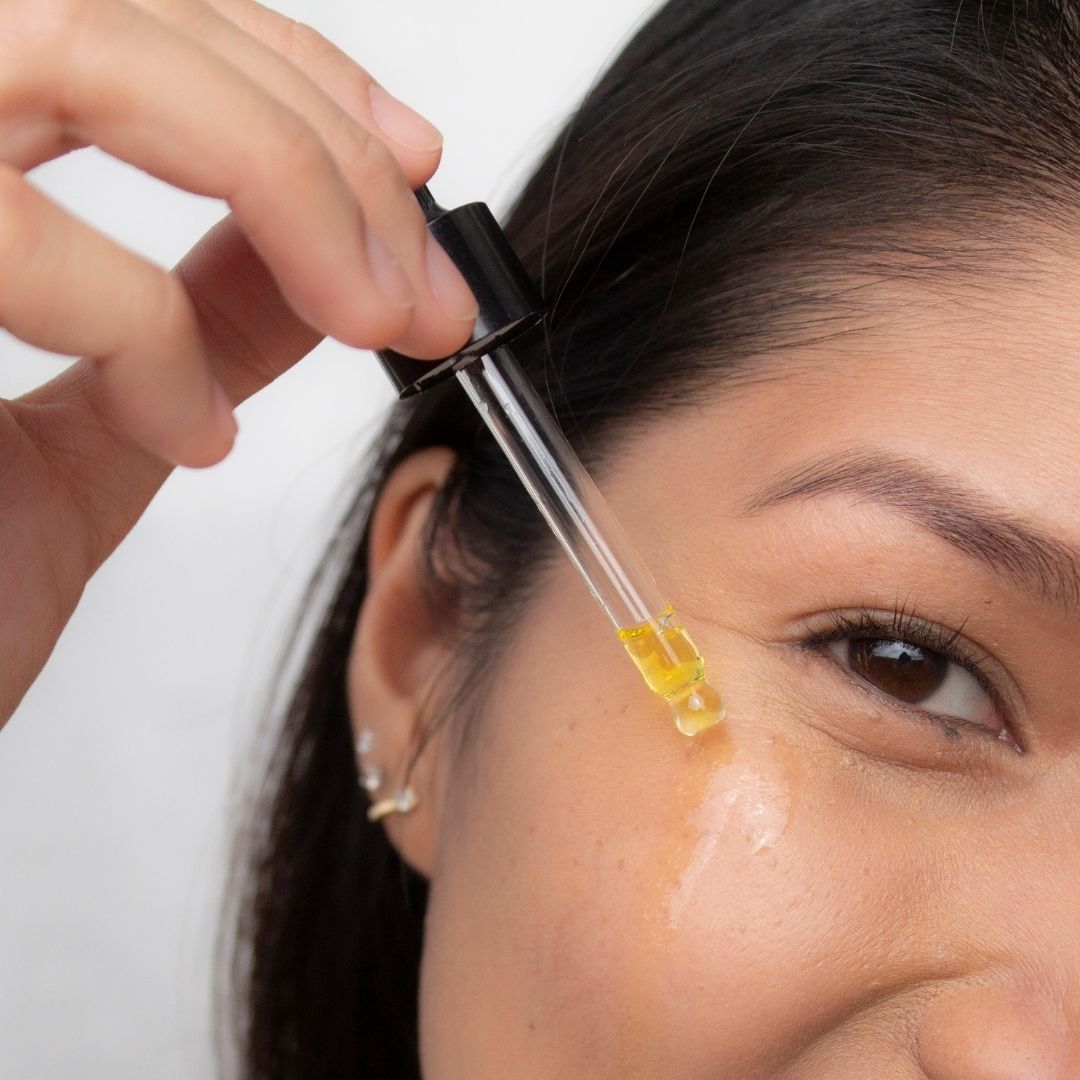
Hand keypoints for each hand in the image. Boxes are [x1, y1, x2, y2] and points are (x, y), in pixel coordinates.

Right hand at [0, 0, 478, 724]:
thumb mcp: (114, 424)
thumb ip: (213, 314)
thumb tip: (325, 249)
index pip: (138, 21)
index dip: (292, 68)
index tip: (415, 160)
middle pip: (126, 17)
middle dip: (322, 141)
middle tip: (426, 278)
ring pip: (83, 53)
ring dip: (281, 178)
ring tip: (373, 316)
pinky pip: (17, 238)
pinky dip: (149, 329)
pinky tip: (194, 434)